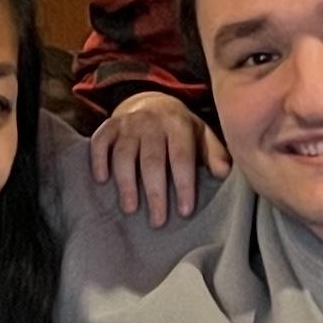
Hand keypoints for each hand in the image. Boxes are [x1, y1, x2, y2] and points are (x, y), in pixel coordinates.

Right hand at [90, 91, 231, 225]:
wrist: (152, 101)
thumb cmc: (180, 128)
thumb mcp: (202, 135)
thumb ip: (214, 153)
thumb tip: (224, 172)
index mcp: (178, 124)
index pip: (181, 156)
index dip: (183, 184)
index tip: (184, 211)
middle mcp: (152, 121)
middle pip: (152, 159)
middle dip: (155, 192)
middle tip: (157, 221)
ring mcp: (128, 123)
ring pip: (124, 154)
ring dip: (126, 182)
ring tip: (130, 208)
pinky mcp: (109, 125)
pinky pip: (100, 142)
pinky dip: (98, 161)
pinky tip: (102, 180)